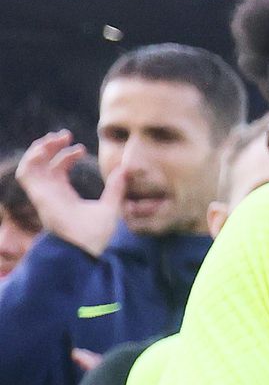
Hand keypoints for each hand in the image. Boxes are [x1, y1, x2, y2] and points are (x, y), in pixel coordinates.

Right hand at [14, 134, 111, 255]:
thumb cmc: (95, 235)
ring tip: (53, 138)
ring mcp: (43, 194)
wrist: (84, 248)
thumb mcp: (110, 206)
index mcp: (64, 194)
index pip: (59, 169)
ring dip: (39, 149)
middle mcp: (51, 193)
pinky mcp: (39, 195)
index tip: (80, 148)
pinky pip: (26, 174)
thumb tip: (126, 170)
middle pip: (43, 164)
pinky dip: (31, 159)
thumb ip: (116, 189)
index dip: (66, 155)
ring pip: (31, 165)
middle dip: (51, 146)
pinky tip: (44, 149)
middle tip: (64, 135)